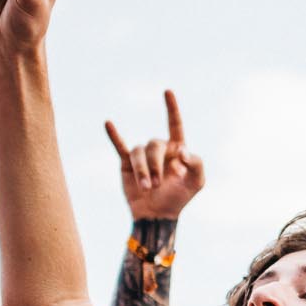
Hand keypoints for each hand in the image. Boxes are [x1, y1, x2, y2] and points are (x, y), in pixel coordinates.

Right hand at [107, 90, 206, 220]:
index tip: (167, 92)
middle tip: (159, 184)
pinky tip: (108, 123)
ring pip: (140, 153)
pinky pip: (120, 146)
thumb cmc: (179, 198)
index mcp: (176, 149)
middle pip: (155, 145)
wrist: (158, 214)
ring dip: (143, 171)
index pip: (175, 125)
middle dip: (156, 165)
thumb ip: (196, 163)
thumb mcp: (196, 182)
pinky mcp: (128, 163)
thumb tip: (182, 150)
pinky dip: (114, 135)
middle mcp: (159, 149)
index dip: (172, 108)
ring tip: (148, 187)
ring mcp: (143, 155)